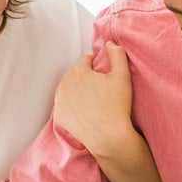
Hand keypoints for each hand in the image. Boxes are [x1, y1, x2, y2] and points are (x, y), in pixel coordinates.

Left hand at [53, 42, 139, 159]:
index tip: (105, 76)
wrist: (109, 137)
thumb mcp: (123, 76)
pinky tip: (84, 111)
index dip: (97, 66)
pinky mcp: (59, 116)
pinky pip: (65, 104)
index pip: (86, 60)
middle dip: (86, 77)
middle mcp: (64, 84)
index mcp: (78, 71)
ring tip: (92, 100)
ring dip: (78, 90)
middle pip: (75, 74)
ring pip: (69, 88)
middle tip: (100, 89)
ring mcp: (59, 101)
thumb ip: (117, 54)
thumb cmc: (117, 106)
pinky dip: (72, 105)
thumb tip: (109, 44)